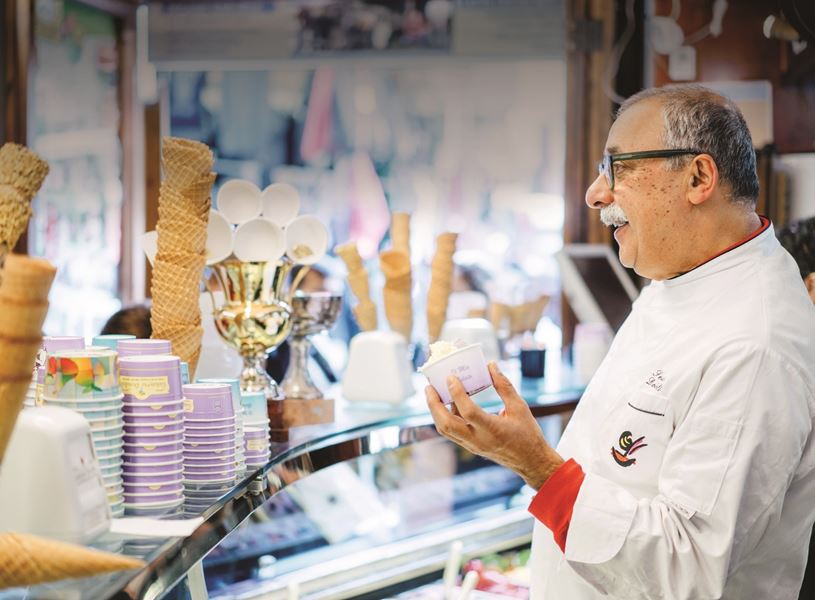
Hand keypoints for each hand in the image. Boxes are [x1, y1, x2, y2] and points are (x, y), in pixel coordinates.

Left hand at [425, 362, 563, 489]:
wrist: (530, 462)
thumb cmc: (527, 433)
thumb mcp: (520, 407)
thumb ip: (504, 386)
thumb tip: (491, 365)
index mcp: (493, 429)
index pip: (468, 412)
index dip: (457, 394)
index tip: (451, 377)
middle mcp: (478, 440)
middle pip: (446, 425)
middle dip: (434, 405)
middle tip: (429, 387)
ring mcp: (472, 445)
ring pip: (445, 430)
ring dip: (435, 411)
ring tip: (432, 393)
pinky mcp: (471, 447)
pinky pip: (452, 432)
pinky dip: (446, 417)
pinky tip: (448, 403)